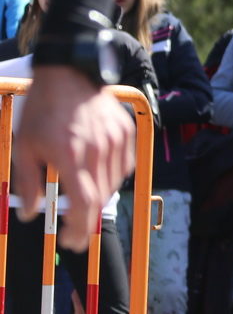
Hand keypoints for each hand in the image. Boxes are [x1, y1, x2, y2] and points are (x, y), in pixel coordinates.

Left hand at [14, 67, 134, 251]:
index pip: (83, 204)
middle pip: (100, 199)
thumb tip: (30, 213)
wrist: (68, 72)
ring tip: (82, 200)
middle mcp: (97, 151)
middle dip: (87, 222)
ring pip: (113, 184)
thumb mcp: (25, 146)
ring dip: (98, 198)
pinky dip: (112, 177)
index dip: (79, 229)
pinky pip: (124, 165)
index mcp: (70, 156)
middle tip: (75, 233)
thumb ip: (27, 183)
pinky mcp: (125, 131)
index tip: (70, 241)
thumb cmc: (42, 108)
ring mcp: (115, 140)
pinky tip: (98, 176)